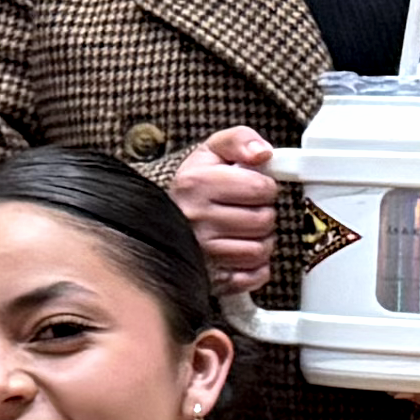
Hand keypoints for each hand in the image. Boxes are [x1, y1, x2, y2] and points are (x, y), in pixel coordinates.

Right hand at [170, 128, 281, 295]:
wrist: (156, 224)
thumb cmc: (193, 189)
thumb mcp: (210, 153)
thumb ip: (238, 140)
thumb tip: (263, 153)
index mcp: (196, 184)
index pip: (261, 188)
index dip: (263, 187)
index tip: (250, 188)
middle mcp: (195, 219)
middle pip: (264, 220)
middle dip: (262, 213)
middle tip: (246, 210)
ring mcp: (201, 253)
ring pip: (261, 250)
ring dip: (260, 240)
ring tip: (242, 231)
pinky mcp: (210, 279)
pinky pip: (254, 276)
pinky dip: (255, 268)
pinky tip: (239, 252)